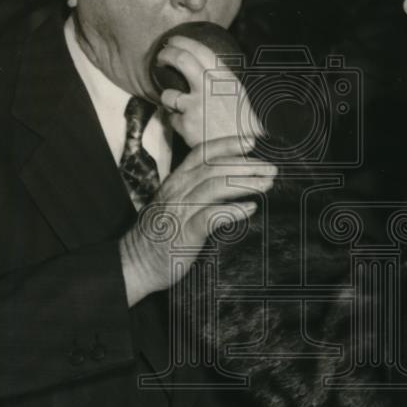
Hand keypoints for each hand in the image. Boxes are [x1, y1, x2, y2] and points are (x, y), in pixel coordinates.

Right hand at [120, 135, 275, 305]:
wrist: (134, 265)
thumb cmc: (159, 235)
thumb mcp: (173, 204)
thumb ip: (194, 189)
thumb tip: (229, 180)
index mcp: (175, 181)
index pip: (202, 153)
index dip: (228, 144)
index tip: (253, 141)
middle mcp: (177, 191)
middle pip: (215, 167)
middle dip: (246, 164)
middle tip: (271, 167)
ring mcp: (179, 211)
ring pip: (215, 186)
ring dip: (244, 183)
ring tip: (267, 184)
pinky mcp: (184, 234)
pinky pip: (211, 217)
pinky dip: (232, 210)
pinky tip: (250, 208)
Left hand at [155, 35, 262, 147]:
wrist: (244, 153)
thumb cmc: (242, 126)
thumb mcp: (239, 96)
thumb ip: (220, 83)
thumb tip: (202, 70)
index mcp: (226, 79)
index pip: (202, 51)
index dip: (183, 42)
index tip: (173, 41)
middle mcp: (211, 87)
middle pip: (181, 59)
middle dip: (167, 55)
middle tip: (161, 58)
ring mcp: (197, 105)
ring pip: (168, 94)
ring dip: (168, 100)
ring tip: (175, 106)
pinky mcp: (186, 123)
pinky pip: (172, 119)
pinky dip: (177, 124)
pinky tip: (189, 129)